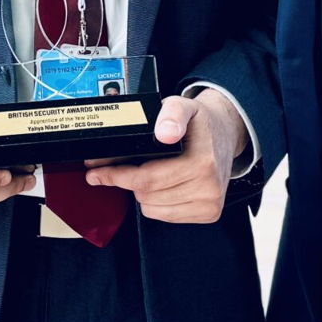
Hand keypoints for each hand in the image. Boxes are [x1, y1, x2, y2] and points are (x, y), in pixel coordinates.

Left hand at [86, 92, 243, 223]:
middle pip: (147, 194)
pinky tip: (162, 185)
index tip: (97, 173)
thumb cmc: (200, 123)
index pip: (148, 178)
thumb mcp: (183, 106)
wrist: (225, 135)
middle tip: (114, 170)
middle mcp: (208, 185)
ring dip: (142, 192)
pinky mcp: (209, 213)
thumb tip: (164, 133)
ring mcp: (209, 202)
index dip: (117, 176)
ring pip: (152, 208)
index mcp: (202, 160)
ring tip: (147, 172)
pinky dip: (156, 202)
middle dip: (125, 181)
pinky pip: (165, 215)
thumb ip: (171, 114)